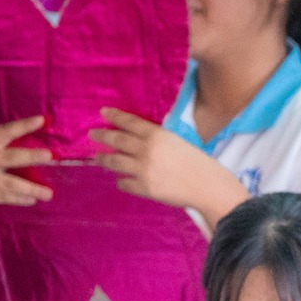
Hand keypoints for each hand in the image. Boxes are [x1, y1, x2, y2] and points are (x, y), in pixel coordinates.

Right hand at [0, 117, 53, 210]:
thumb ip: (6, 147)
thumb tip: (43, 145)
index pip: (4, 131)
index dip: (23, 126)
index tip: (42, 120)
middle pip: (10, 157)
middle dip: (31, 156)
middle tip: (50, 156)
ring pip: (9, 183)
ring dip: (31, 188)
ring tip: (49, 194)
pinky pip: (3, 197)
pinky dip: (19, 199)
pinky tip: (32, 200)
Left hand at [91, 109, 247, 219]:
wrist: (208, 187)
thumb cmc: (199, 163)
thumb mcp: (179, 142)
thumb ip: (158, 140)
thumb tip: (139, 140)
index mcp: (157, 136)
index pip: (130, 123)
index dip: (114, 117)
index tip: (103, 113)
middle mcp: (146, 150)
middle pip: (116, 140)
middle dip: (102, 136)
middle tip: (92, 135)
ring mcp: (143, 169)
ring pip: (114, 162)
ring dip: (104, 159)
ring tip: (99, 158)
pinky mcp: (144, 187)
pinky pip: (124, 183)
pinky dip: (122, 181)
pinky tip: (121, 181)